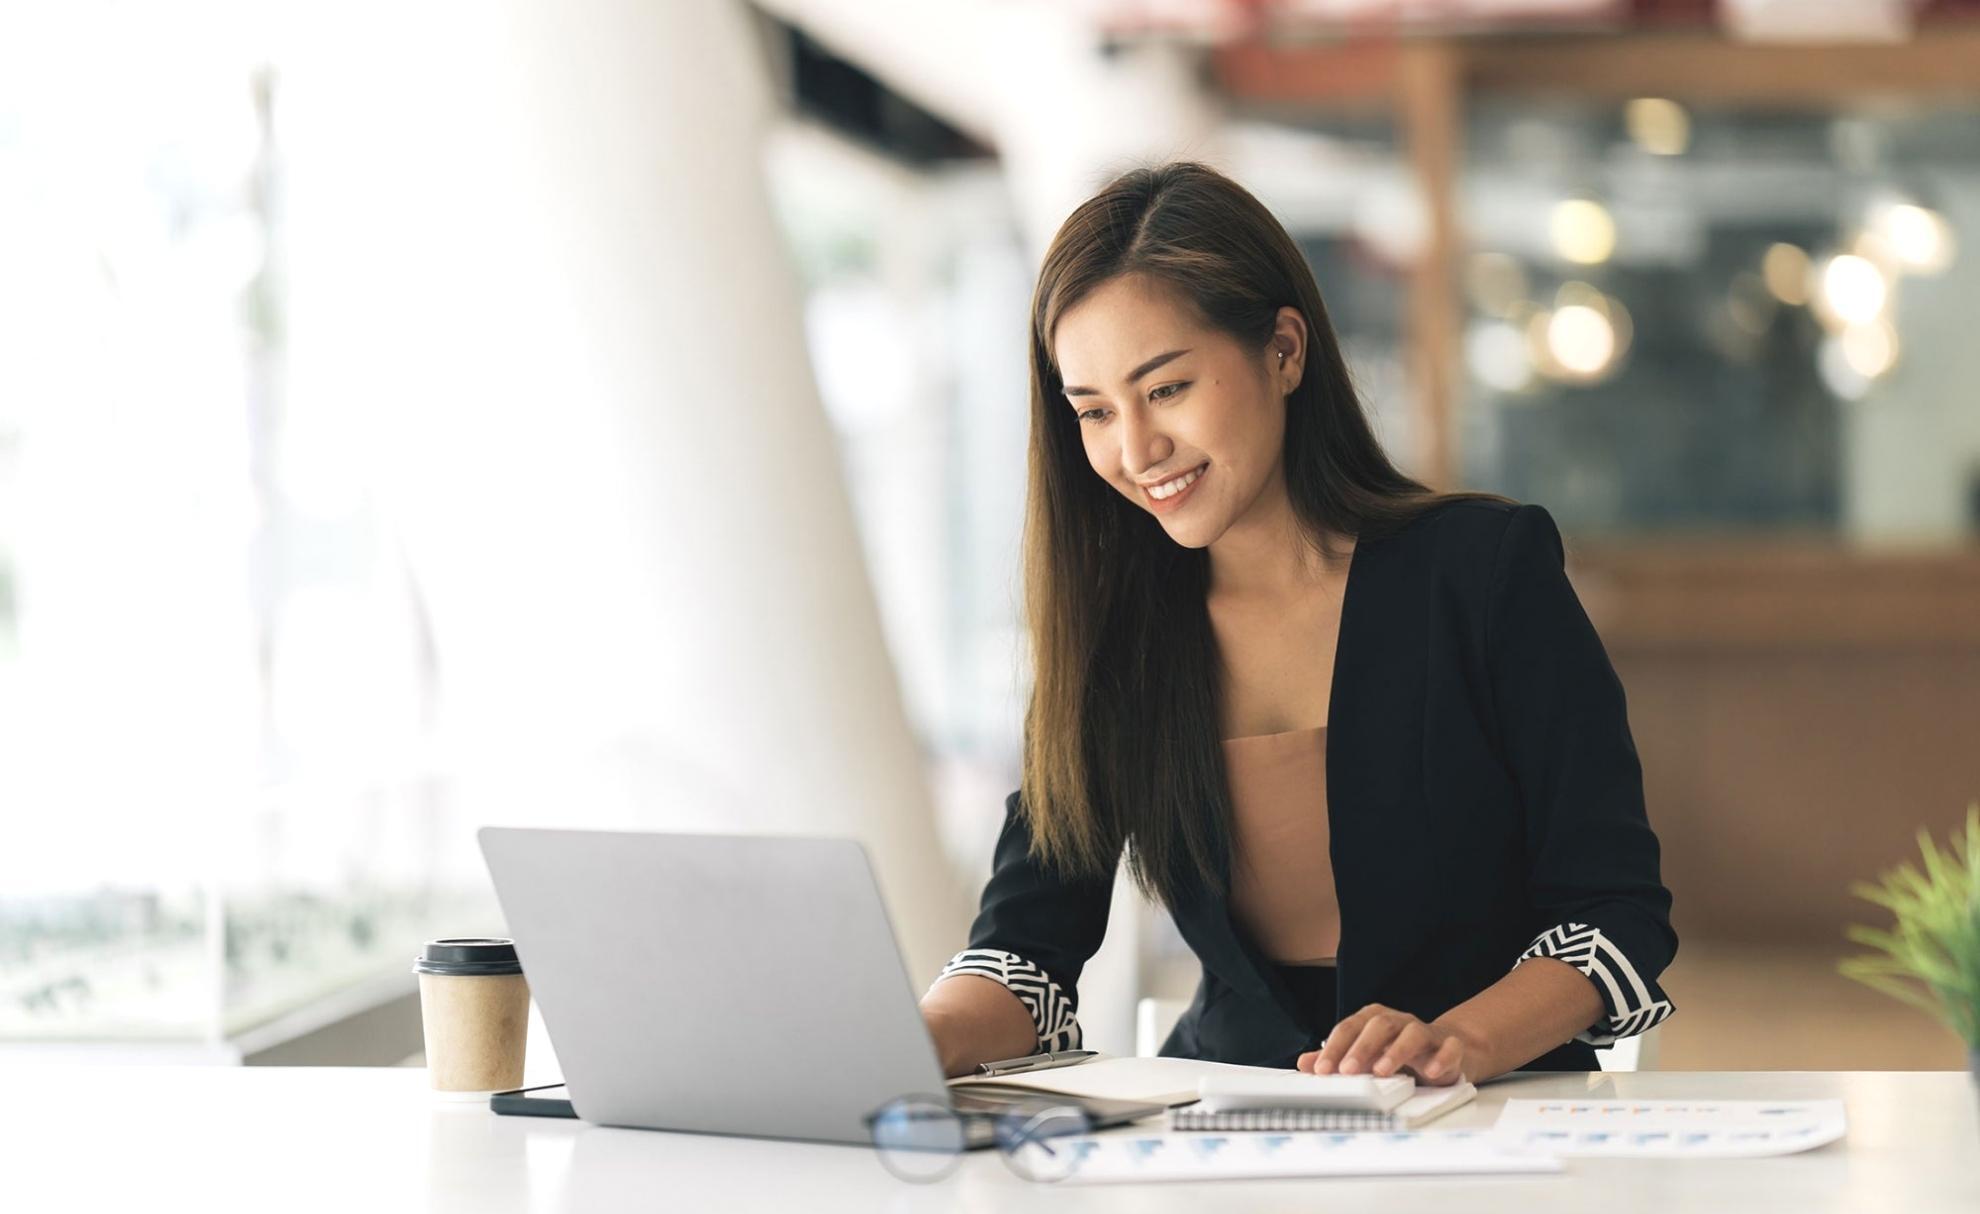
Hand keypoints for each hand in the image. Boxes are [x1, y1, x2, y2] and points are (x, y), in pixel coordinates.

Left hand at [1293, 1003, 1468, 1085]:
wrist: (1443, 1052)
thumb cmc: (1397, 1053)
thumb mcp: (1365, 1056)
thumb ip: (1336, 1058)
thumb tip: (1304, 1064)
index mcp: (1373, 1020)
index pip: (1349, 1028)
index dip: (1334, 1048)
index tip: (1322, 1070)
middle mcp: (1398, 1021)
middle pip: (1378, 1025)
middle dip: (1361, 1047)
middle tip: (1347, 1071)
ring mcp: (1425, 1032)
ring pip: (1411, 1033)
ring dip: (1396, 1052)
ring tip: (1382, 1072)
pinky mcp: (1449, 1047)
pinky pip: (1448, 1047)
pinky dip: (1441, 1058)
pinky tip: (1431, 1073)